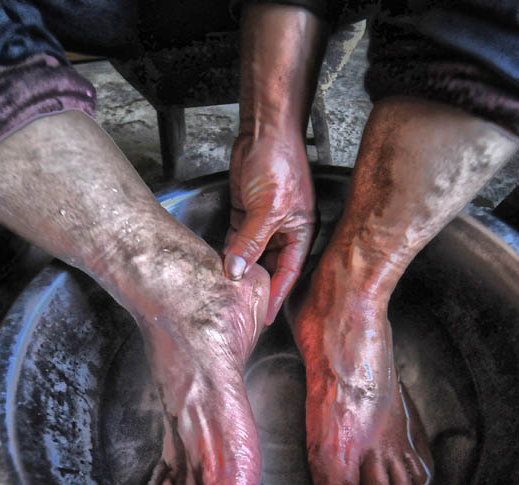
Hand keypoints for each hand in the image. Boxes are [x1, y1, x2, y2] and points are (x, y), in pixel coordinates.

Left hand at [226, 127, 315, 323]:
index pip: (287, 273)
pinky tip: (218, 267)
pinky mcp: (245, 214)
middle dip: (255, 286)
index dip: (275, 295)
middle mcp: (283, 231)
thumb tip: (236, 270)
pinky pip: (237, 242)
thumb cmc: (279, 163)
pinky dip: (228, 254)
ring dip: (239, 270)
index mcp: (300, 232)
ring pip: (250, 256)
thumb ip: (251, 242)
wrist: (263, 134)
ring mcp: (263, 223)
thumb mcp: (267, 209)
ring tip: (226, 293)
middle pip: (268, 267)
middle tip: (241, 309)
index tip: (263, 316)